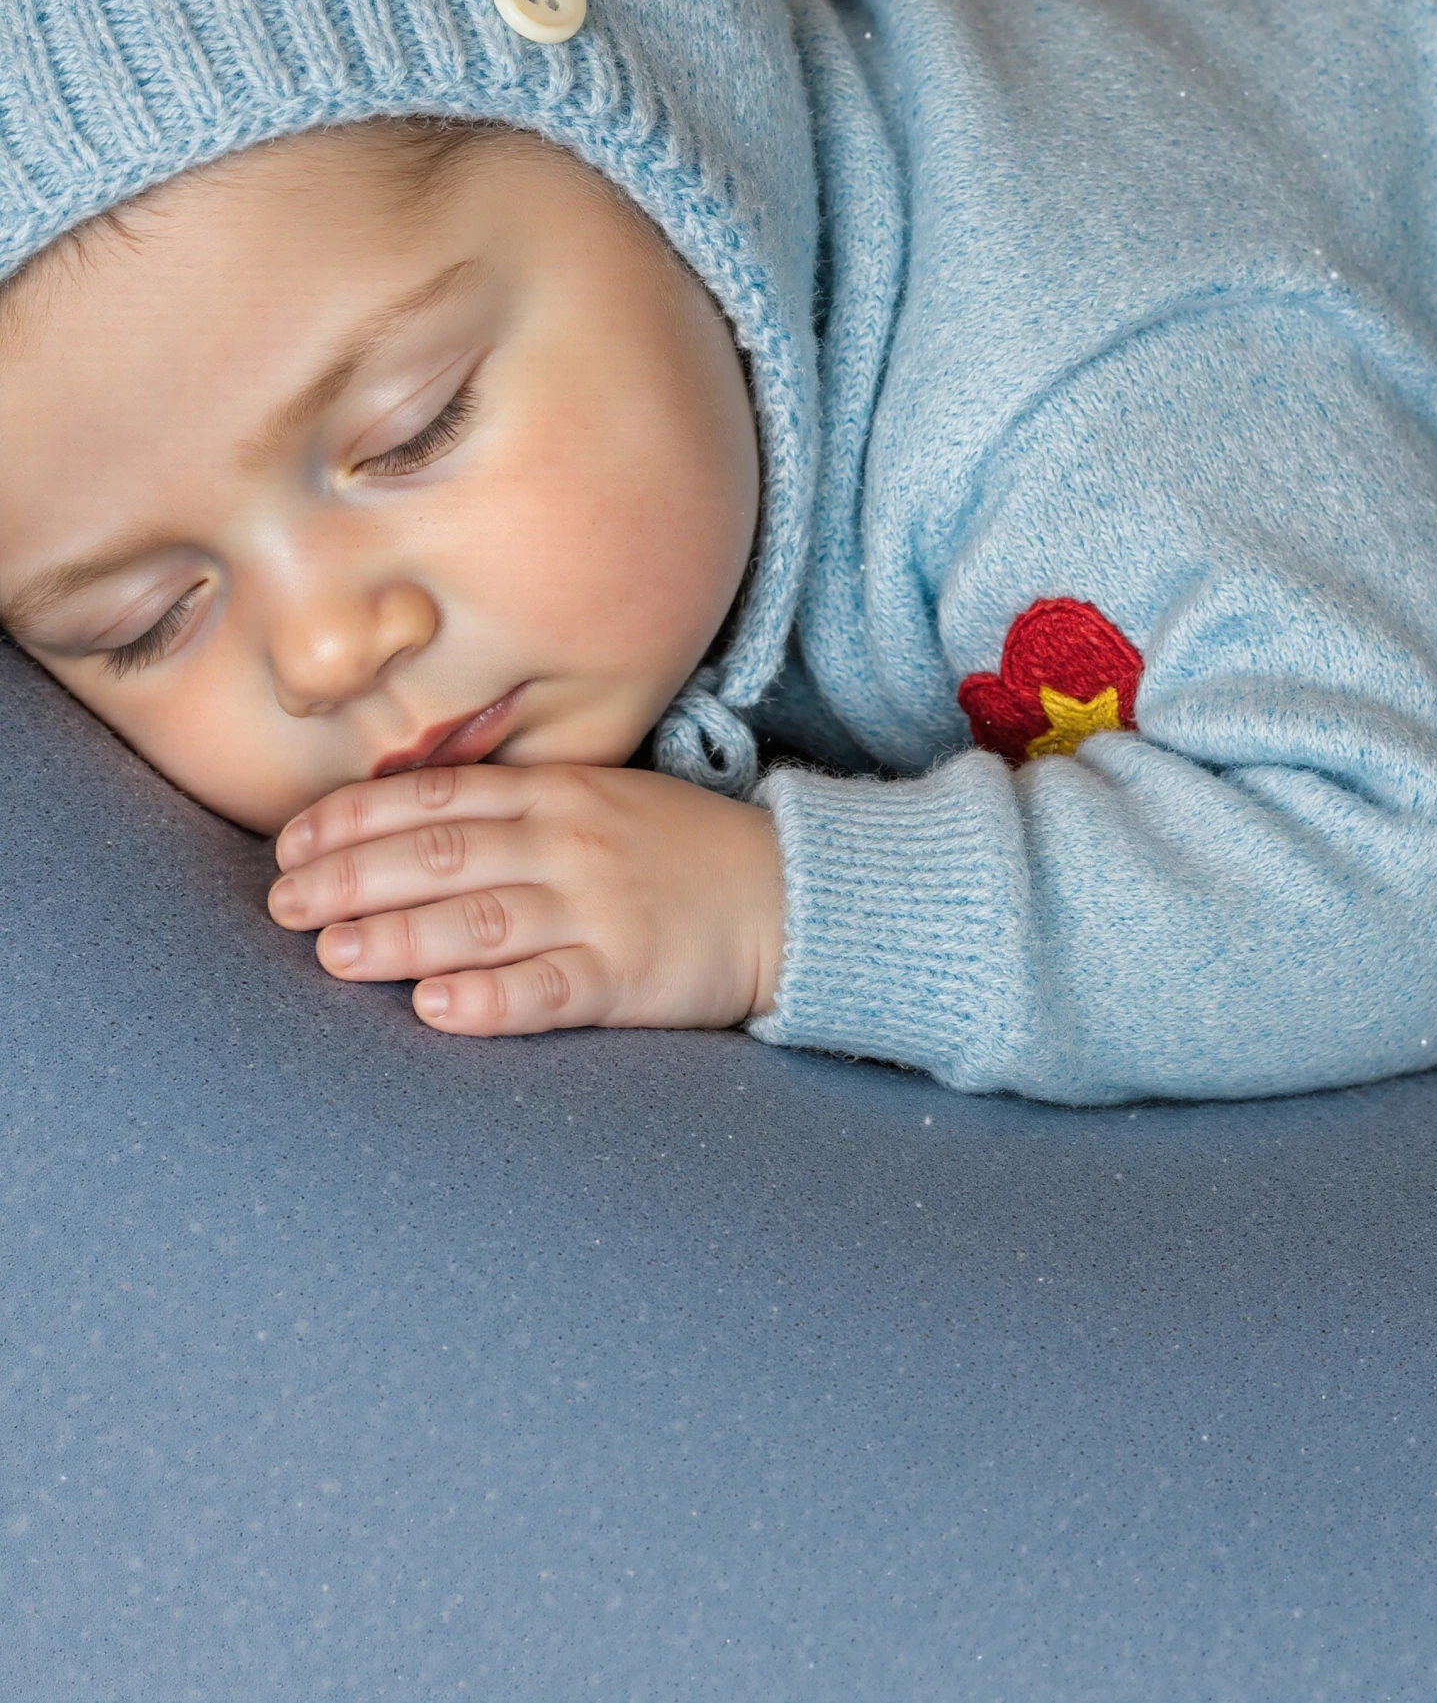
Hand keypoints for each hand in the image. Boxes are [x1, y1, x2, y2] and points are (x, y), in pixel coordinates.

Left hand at [266, 761, 784, 1037]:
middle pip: (440, 852)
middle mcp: (567, 841)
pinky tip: (435, 1009)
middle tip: (283, 905)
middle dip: (351, 876)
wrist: (787, 892)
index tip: (289, 842)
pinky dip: (489, 999)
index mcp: (553, 792)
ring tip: (332, 954)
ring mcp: (598, 907)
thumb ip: (509, 805)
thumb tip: (396, 823)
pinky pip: (550, 989)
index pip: (433, 795)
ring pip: (481, 918)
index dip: (353, 818)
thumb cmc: (674, 850)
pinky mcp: (628, 975)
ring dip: (398, 935)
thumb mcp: (594, 800)